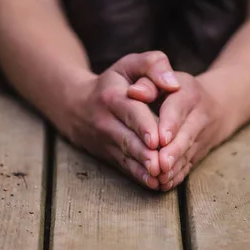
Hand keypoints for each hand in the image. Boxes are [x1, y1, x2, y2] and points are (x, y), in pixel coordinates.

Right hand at [64, 52, 180, 189]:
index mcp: (113, 97)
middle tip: (160, 164)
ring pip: (126, 156)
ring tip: (159, 177)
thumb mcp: (130, 65)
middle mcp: (106, 121)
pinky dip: (138, 176)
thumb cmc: (113, 82)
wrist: (76, 106)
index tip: (157, 139)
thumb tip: (173, 83)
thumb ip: (154, 65)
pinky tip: (153, 184)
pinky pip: (124, 167)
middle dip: (144, 153)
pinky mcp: (108, 155)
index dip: (144, 125)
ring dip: (142, 168)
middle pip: (127, 138)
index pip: (131, 111)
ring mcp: (106, 141)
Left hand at [128, 72, 222, 190]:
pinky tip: (163, 184)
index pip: (177, 109)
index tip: (160, 139)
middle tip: (160, 164)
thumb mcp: (164, 79)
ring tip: (159, 178)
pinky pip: (189, 166)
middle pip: (186, 136)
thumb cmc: (176, 89)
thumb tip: (133, 92)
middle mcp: (199, 116)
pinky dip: (177, 176)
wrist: (217, 104)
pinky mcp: (199, 153)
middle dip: (173, 151)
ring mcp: (201, 137)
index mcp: (187, 94)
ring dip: (173, 168)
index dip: (169, 124)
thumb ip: (148, 81)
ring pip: (187, 154)